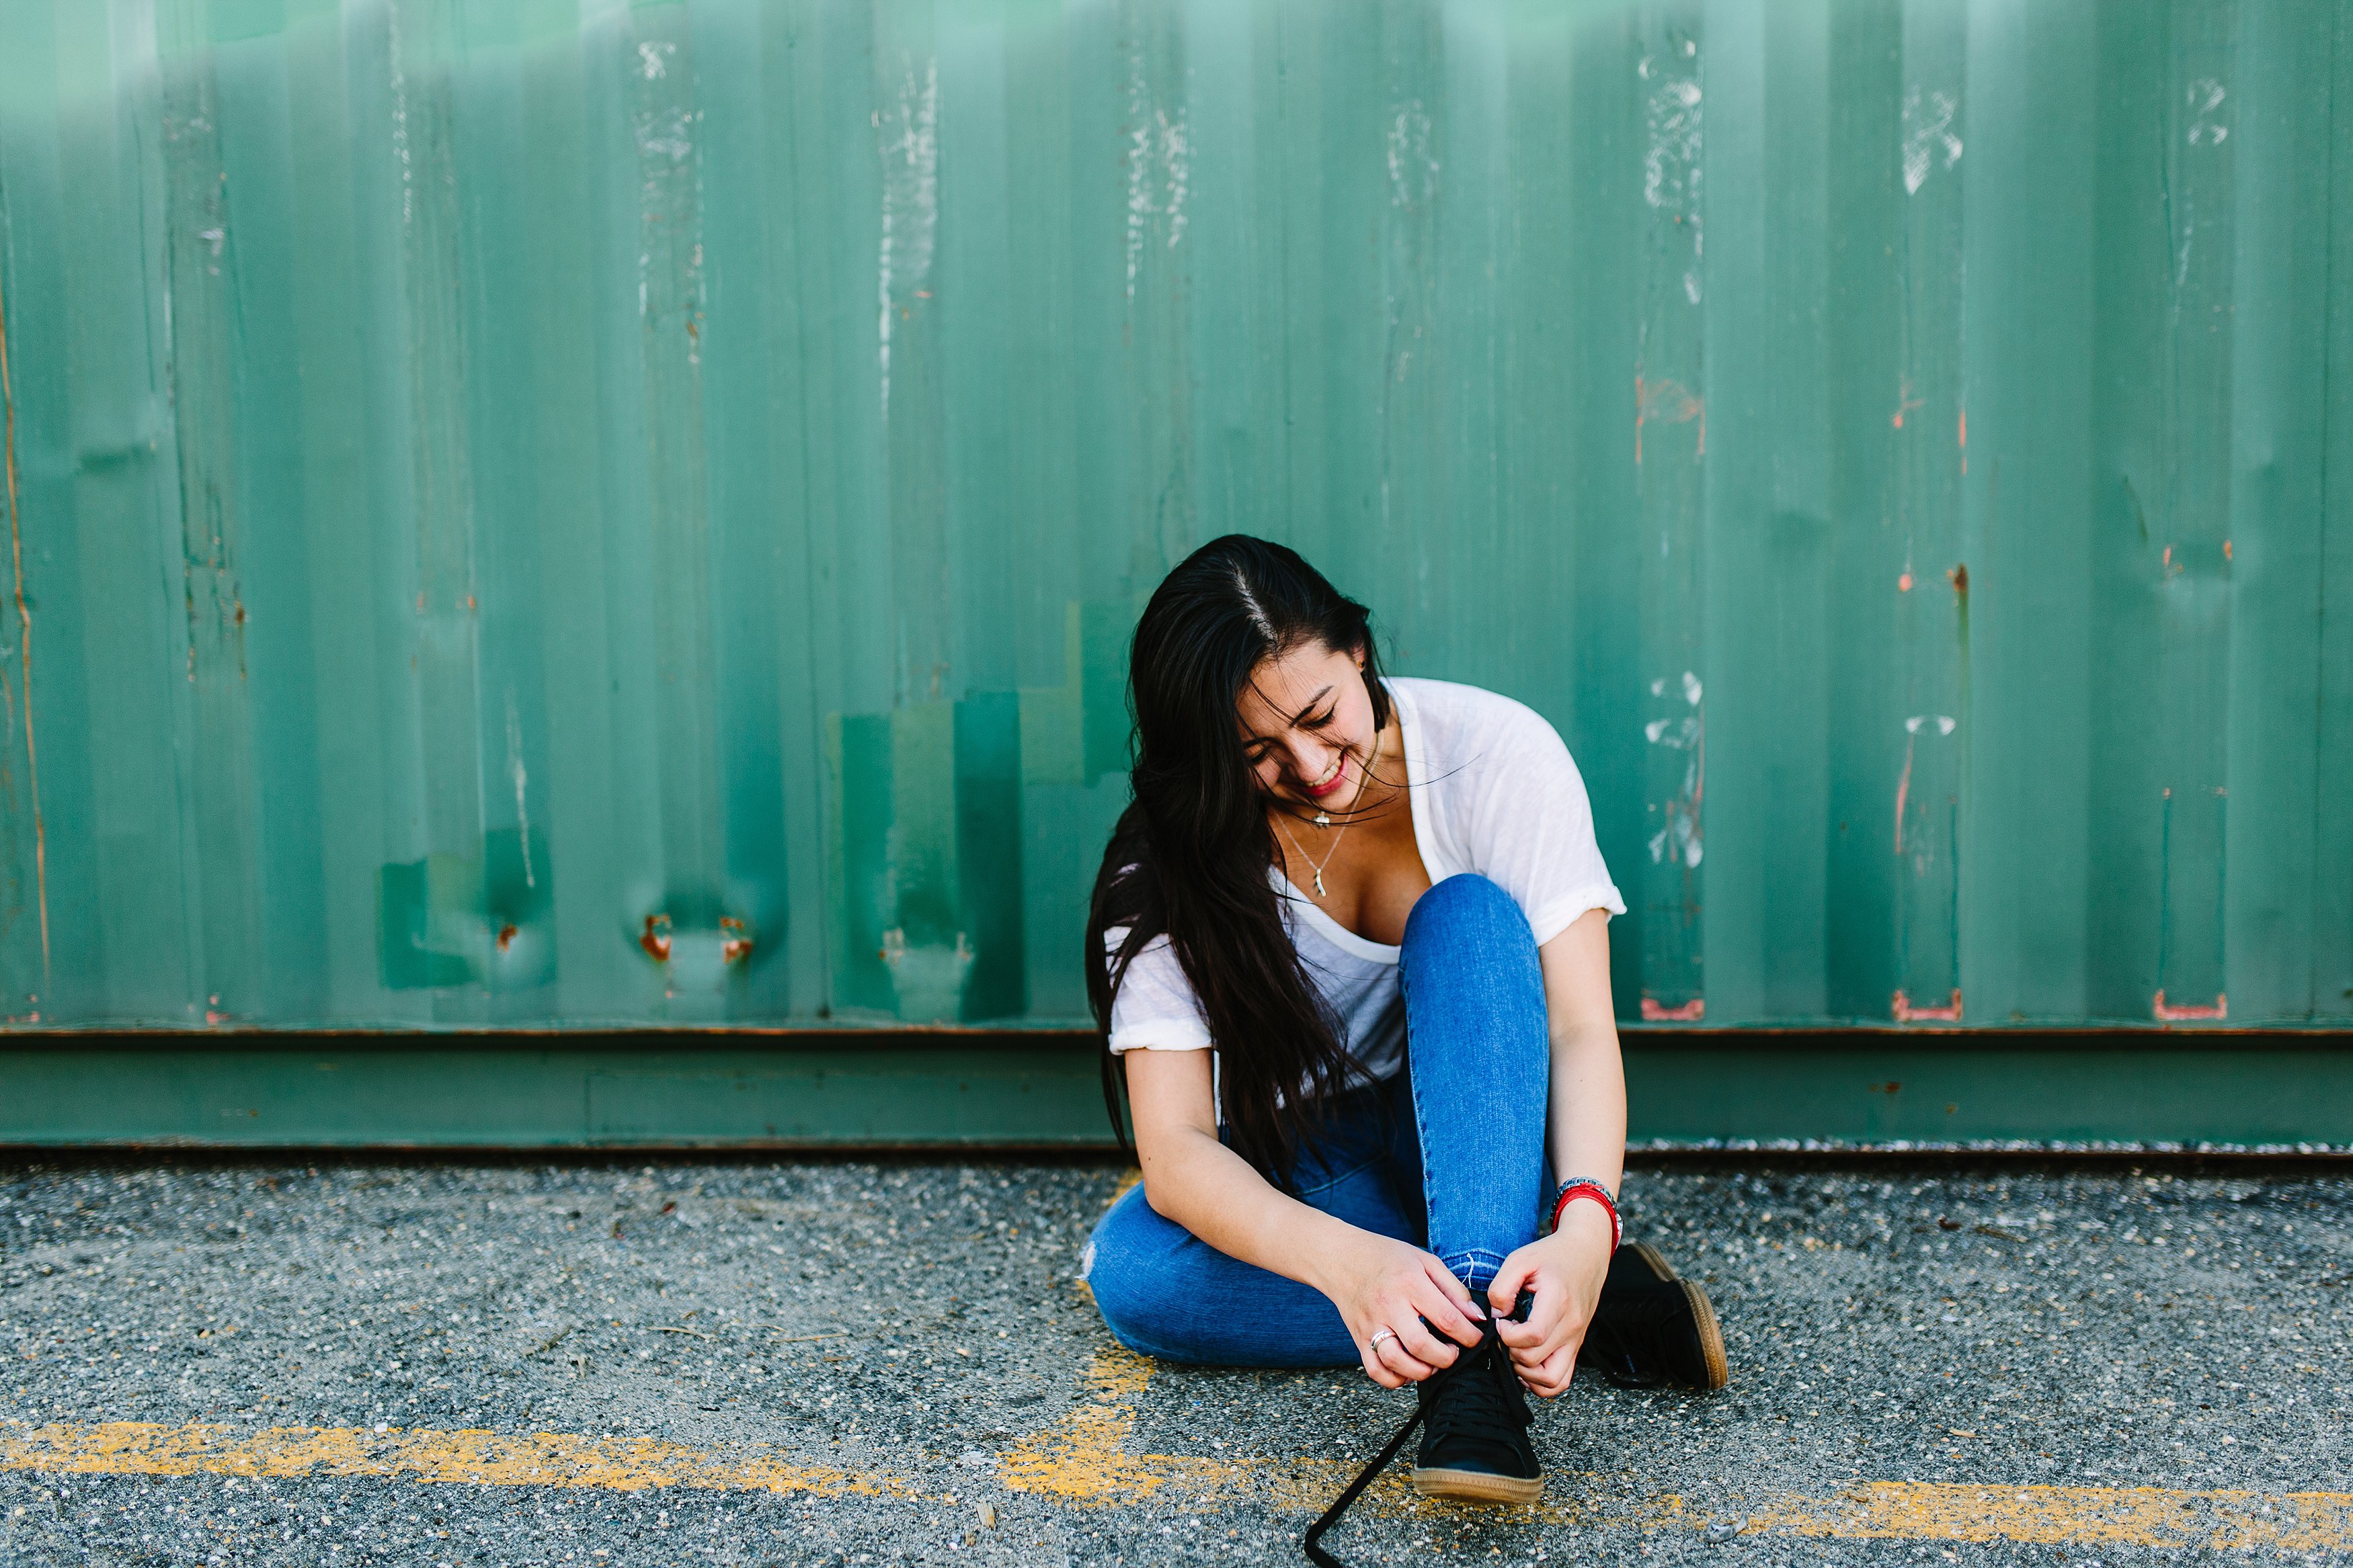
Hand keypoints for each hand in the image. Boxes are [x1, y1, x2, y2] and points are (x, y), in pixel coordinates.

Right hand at [1320, 1232, 1487, 1388]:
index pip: (1446, 1318)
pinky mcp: (1359, 1338)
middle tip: (1453, 1352)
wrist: (1342, 1257)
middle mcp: (1388, 1306)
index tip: (1476, 1338)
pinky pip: (1376, 1370)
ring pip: (1396, 1362)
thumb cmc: (1387, 1257)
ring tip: (1432, 1363)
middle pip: (1421, 1346)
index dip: (1469, 1335)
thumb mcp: (1425, 1261)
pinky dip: (1395, 1379)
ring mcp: (1371, 1324)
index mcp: (1409, 1283)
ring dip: (1421, 1371)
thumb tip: (1475, 1317)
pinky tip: (1408, 1369)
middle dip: (1446, 1357)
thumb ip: (1453, 1289)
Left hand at [1488, 1199, 1613, 1396]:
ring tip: (1515, 1350)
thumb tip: (1497, 1316)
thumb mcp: (1520, 1260)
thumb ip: (1501, 1287)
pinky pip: (1562, 1380)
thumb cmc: (1551, 1256)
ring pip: (1552, 1380)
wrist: (1586, 1254)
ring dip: (1526, 1372)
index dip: (1508, 1335)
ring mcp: (1576, 1339)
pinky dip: (1542, 1382)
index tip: (1502, 1321)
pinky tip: (1527, 1363)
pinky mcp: (1576, 1346)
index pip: (1532, 1336)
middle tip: (1506, 1333)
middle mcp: (1571, 1325)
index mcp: (1558, 1301)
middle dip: (1511, 1351)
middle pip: (1536, 1360)